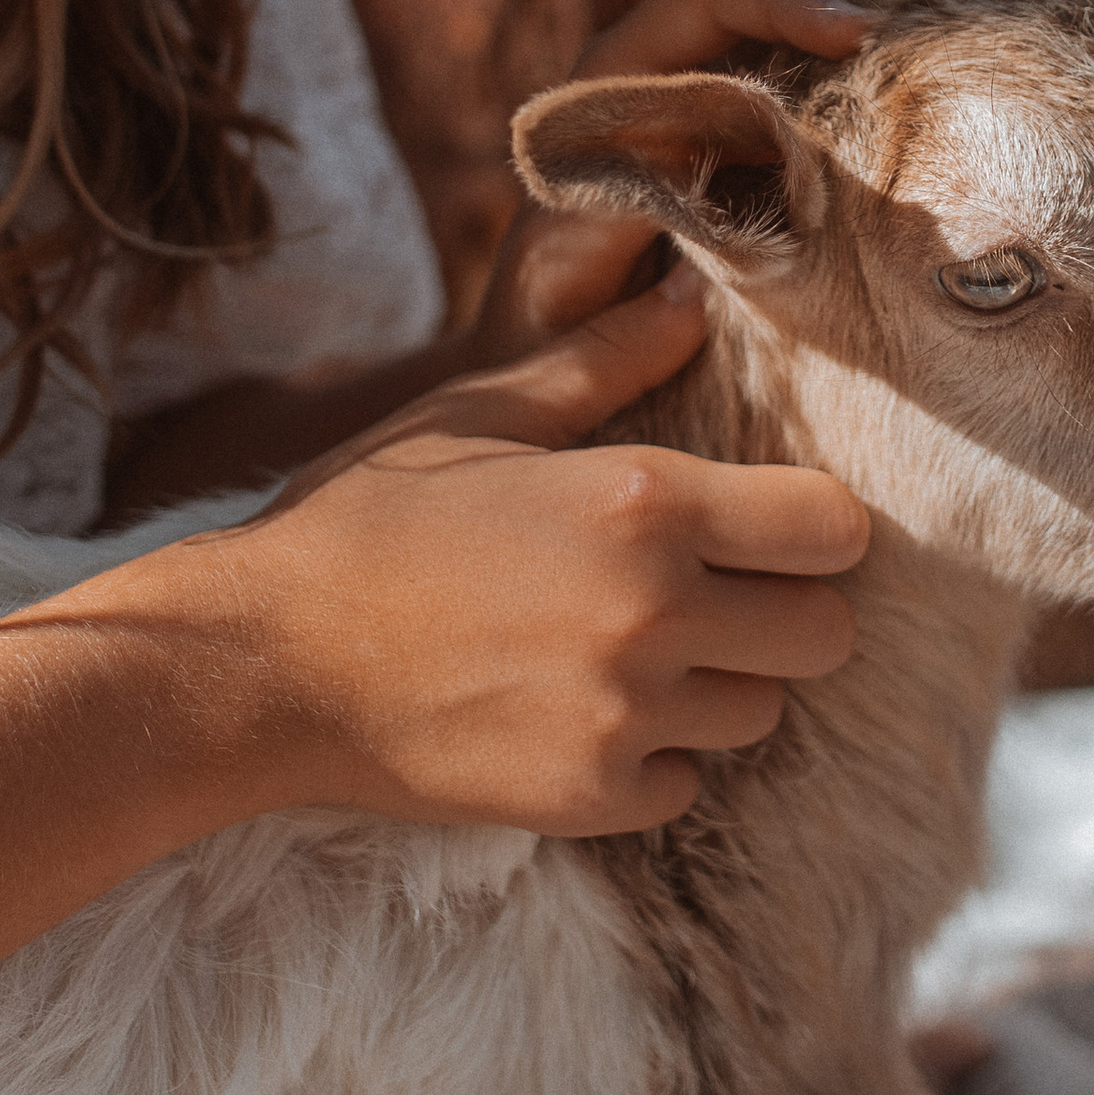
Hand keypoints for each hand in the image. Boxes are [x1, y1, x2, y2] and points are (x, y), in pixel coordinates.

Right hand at [108, 271, 869, 839]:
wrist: (258, 661)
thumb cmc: (365, 516)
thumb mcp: (481, 412)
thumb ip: (607, 358)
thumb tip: (692, 296)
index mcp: (645, 503)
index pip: (835, 528)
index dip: (815, 523)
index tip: (772, 521)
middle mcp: (655, 613)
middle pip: (826, 633)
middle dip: (785, 607)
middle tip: (714, 589)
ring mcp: (626, 716)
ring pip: (764, 712)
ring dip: (721, 682)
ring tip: (634, 649)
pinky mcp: (591, 798)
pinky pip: (688, 782)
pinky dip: (654, 756)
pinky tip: (582, 712)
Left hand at [469, 0, 978, 360]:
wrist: (538, 341)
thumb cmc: (546, 324)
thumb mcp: (568, 300)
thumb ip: (615, 277)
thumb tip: (703, 268)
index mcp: (617, 78)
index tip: (857, 33)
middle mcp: (668, 55)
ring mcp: (717, 75)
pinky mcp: (756, 110)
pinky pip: (819, 47)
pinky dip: (882, 22)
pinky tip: (947, 16)